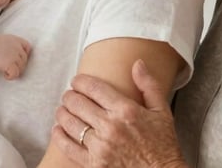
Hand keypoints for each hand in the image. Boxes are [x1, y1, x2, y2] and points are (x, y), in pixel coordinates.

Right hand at [0, 34, 30, 79]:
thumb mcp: (2, 40)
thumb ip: (10, 45)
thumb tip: (12, 54)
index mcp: (15, 40)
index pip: (27, 47)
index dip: (24, 54)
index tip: (18, 58)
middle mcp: (17, 47)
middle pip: (24, 59)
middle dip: (18, 65)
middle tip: (9, 67)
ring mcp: (15, 56)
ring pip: (21, 68)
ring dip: (14, 71)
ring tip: (5, 71)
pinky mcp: (11, 64)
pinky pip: (15, 74)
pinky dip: (10, 76)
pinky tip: (5, 75)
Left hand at [50, 60, 186, 167]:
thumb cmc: (163, 145)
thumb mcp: (162, 111)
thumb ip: (148, 85)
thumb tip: (137, 63)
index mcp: (126, 110)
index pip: (93, 87)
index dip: (80, 81)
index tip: (77, 81)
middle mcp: (111, 127)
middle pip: (77, 103)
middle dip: (69, 95)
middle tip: (69, 95)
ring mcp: (101, 147)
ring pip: (69, 122)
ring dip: (62, 113)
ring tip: (63, 110)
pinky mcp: (94, 164)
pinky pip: (68, 147)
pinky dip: (59, 136)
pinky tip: (58, 129)